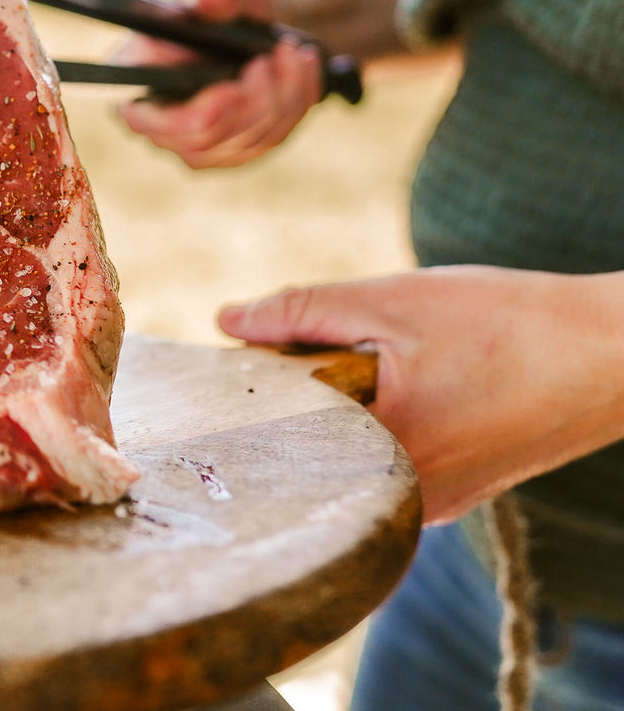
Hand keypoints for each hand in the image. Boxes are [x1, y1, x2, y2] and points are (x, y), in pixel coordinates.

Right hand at [114, 0, 321, 168]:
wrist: (255, 24)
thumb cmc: (221, 3)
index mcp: (136, 76)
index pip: (143, 120)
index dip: (186, 118)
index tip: (233, 89)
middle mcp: (159, 119)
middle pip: (200, 142)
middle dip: (250, 102)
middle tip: (274, 55)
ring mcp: (196, 142)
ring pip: (243, 143)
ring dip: (281, 96)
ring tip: (292, 51)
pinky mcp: (232, 150)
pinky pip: (270, 141)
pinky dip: (296, 102)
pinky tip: (303, 68)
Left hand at [217, 266, 623, 523]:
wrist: (618, 356)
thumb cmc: (509, 324)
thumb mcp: (392, 303)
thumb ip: (300, 312)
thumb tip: (225, 320)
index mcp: (378, 457)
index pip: (273, 431)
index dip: (249, 387)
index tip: (234, 356)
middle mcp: (400, 500)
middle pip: (305, 448)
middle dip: (292, 397)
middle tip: (292, 348)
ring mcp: (427, 506)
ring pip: (344, 455)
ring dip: (337, 409)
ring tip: (371, 362)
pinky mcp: (450, 497)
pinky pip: (383, 462)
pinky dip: (375, 423)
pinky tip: (399, 386)